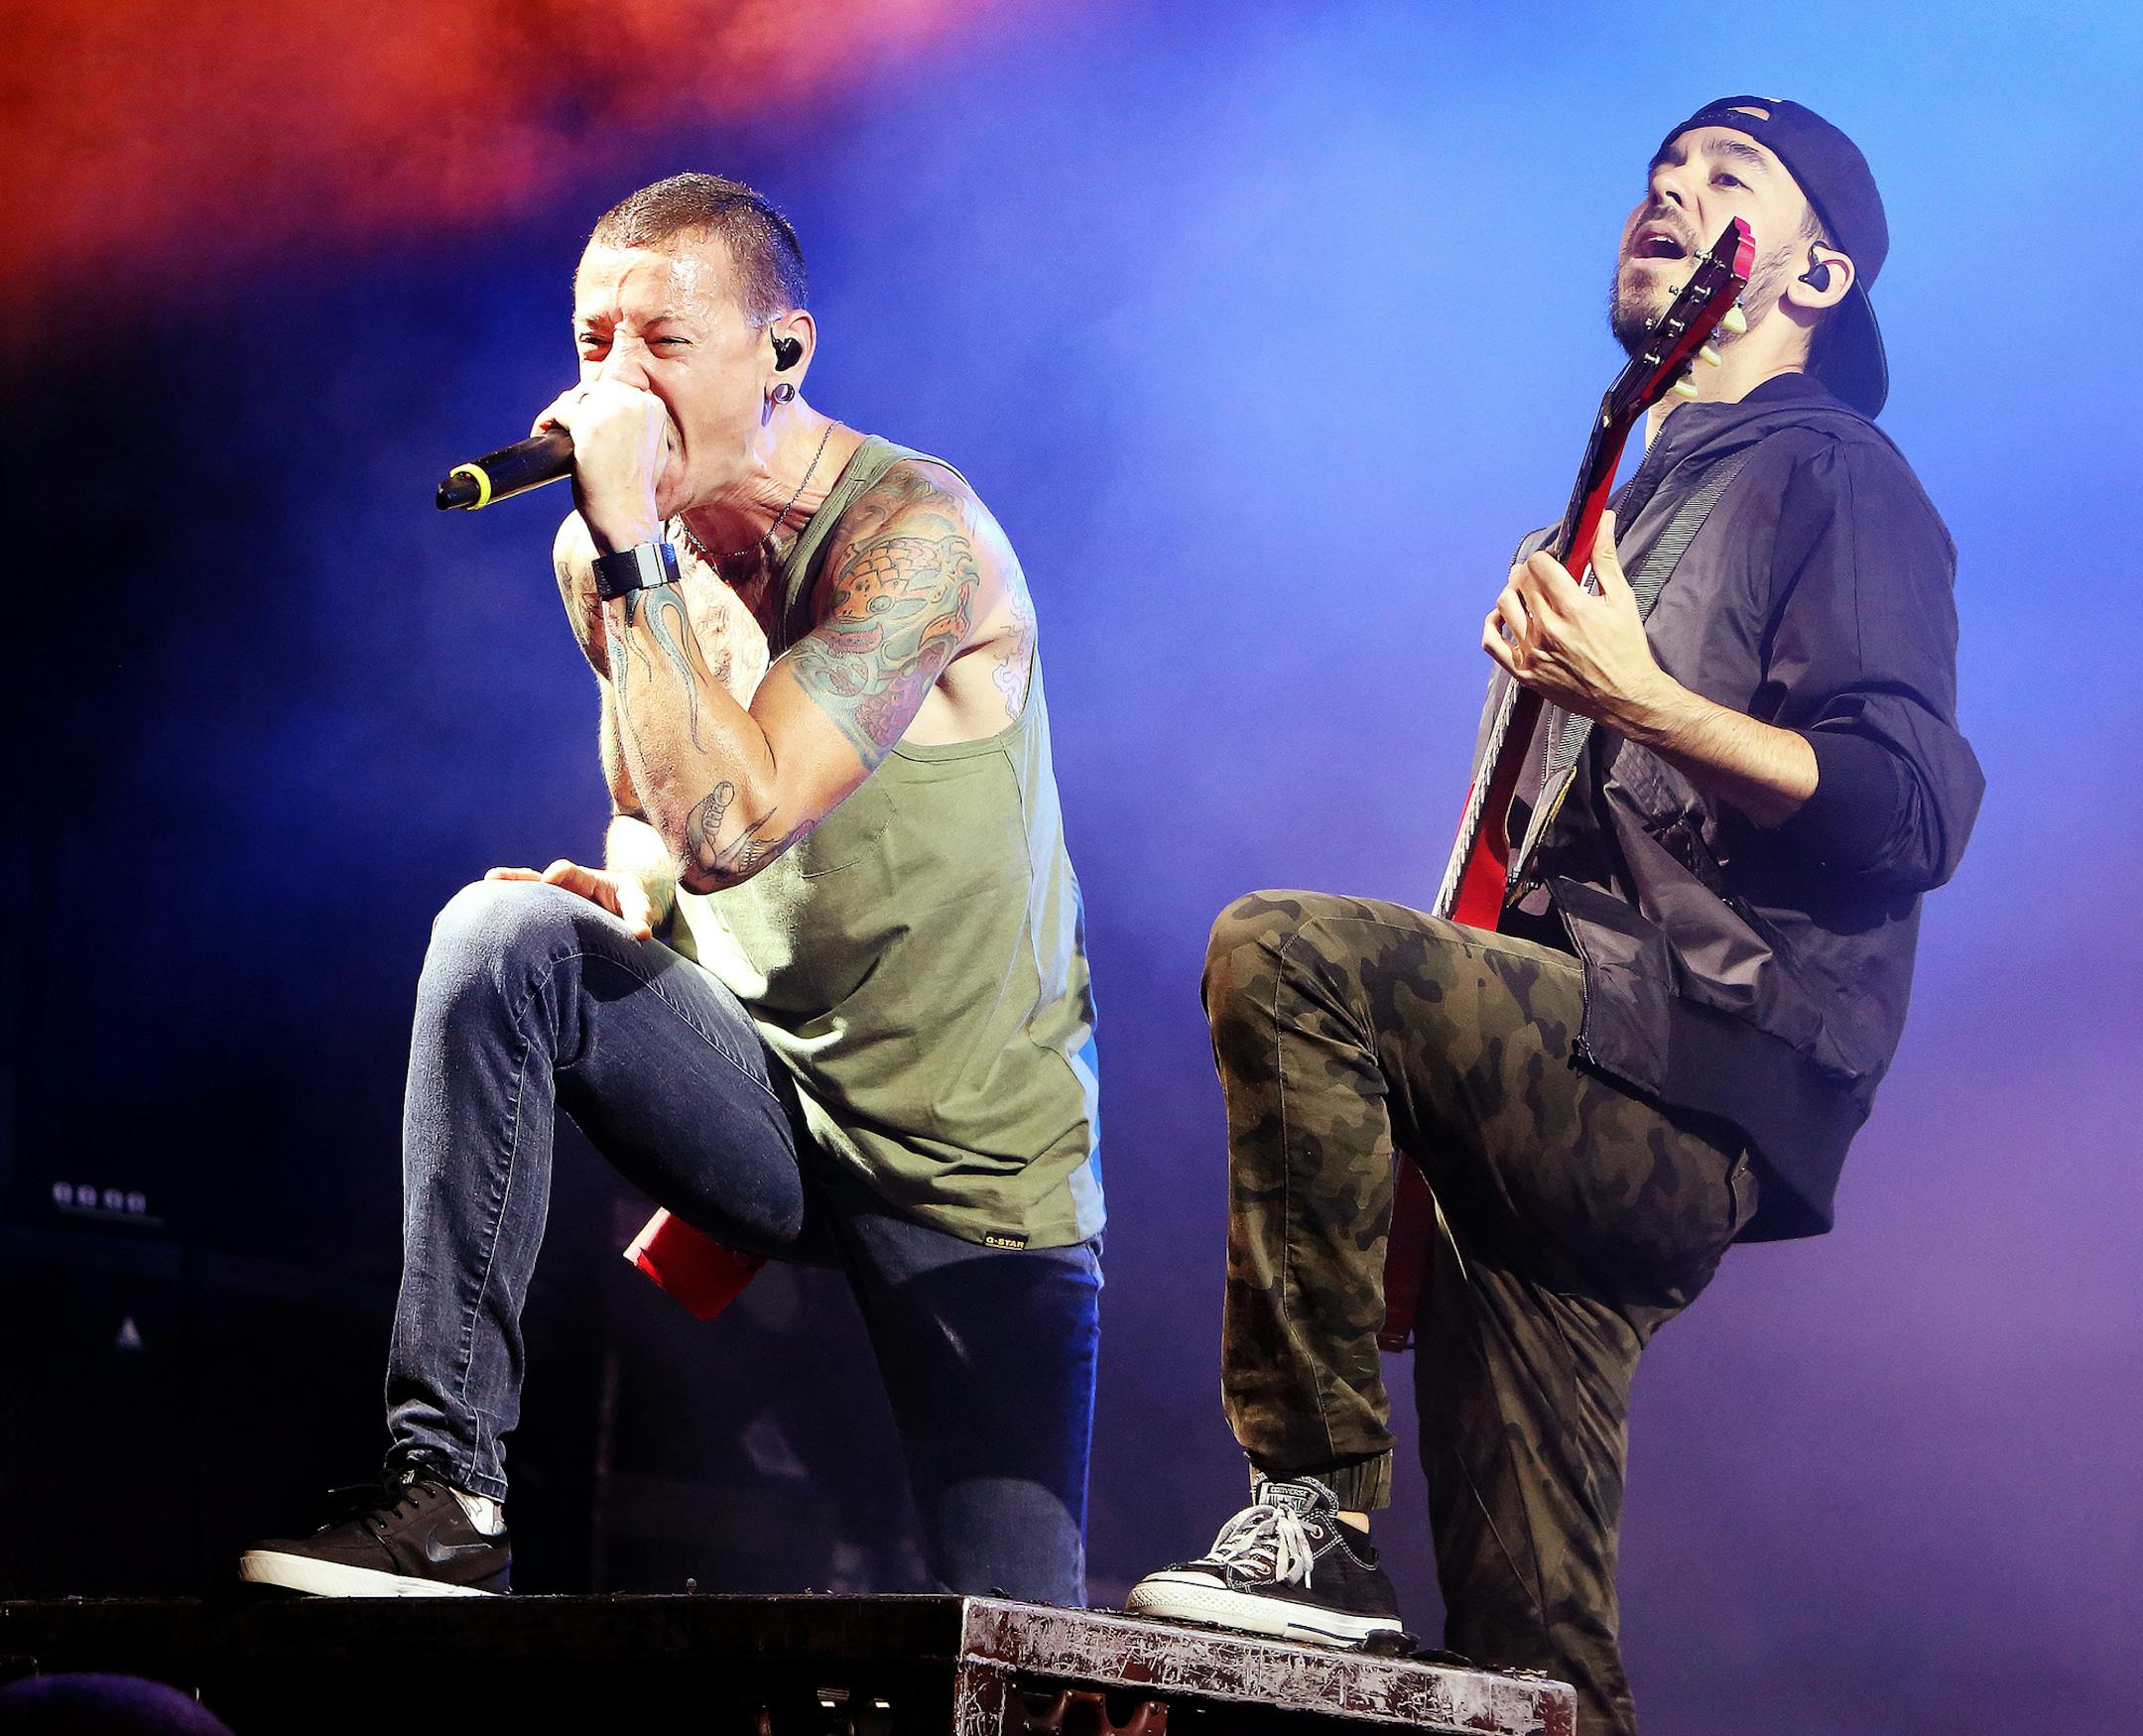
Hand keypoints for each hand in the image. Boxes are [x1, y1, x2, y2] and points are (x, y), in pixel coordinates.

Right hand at [484, 859, 655, 940]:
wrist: (621, 907)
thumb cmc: (629, 904)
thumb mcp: (637, 905)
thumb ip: (639, 916)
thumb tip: (641, 934)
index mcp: (586, 880)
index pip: (571, 873)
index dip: (560, 874)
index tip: (549, 878)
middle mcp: (563, 888)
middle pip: (537, 878)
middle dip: (518, 878)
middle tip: (494, 878)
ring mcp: (550, 901)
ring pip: (524, 893)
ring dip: (504, 891)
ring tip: (482, 889)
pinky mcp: (544, 916)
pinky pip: (523, 911)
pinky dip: (505, 911)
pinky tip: (480, 916)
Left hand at [531, 380, 669, 553]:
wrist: (627, 518)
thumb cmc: (635, 493)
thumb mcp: (651, 452)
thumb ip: (638, 426)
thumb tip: (614, 413)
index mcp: (653, 407)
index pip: (617, 388)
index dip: (597, 403)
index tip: (586, 418)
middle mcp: (634, 403)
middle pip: (594, 389)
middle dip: (577, 405)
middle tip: (565, 426)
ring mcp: (610, 413)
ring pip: (575, 397)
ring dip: (561, 412)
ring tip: (552, 430)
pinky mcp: (587, 426)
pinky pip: (560, 410)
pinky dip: (547, 421)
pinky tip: (543, 433)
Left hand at [1482, 510, 1675, 728]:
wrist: (1624, 696)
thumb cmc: (1626, 648)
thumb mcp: (1621, 599)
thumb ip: (1605, 557)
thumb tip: (1601, 519)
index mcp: (1573, 608)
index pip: (1538, 564)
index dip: (1545, 556)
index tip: (1555, 562)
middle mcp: (1548, 629)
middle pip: (1519, 582)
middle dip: (1529, 572)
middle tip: (1543, 576)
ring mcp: (1531, 652)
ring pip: (1503, 606)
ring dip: (1512, 593)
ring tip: (1527, 594)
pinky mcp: (1523, 671)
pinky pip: (1491, 641)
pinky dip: (1492, 623)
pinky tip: (1504, 617)